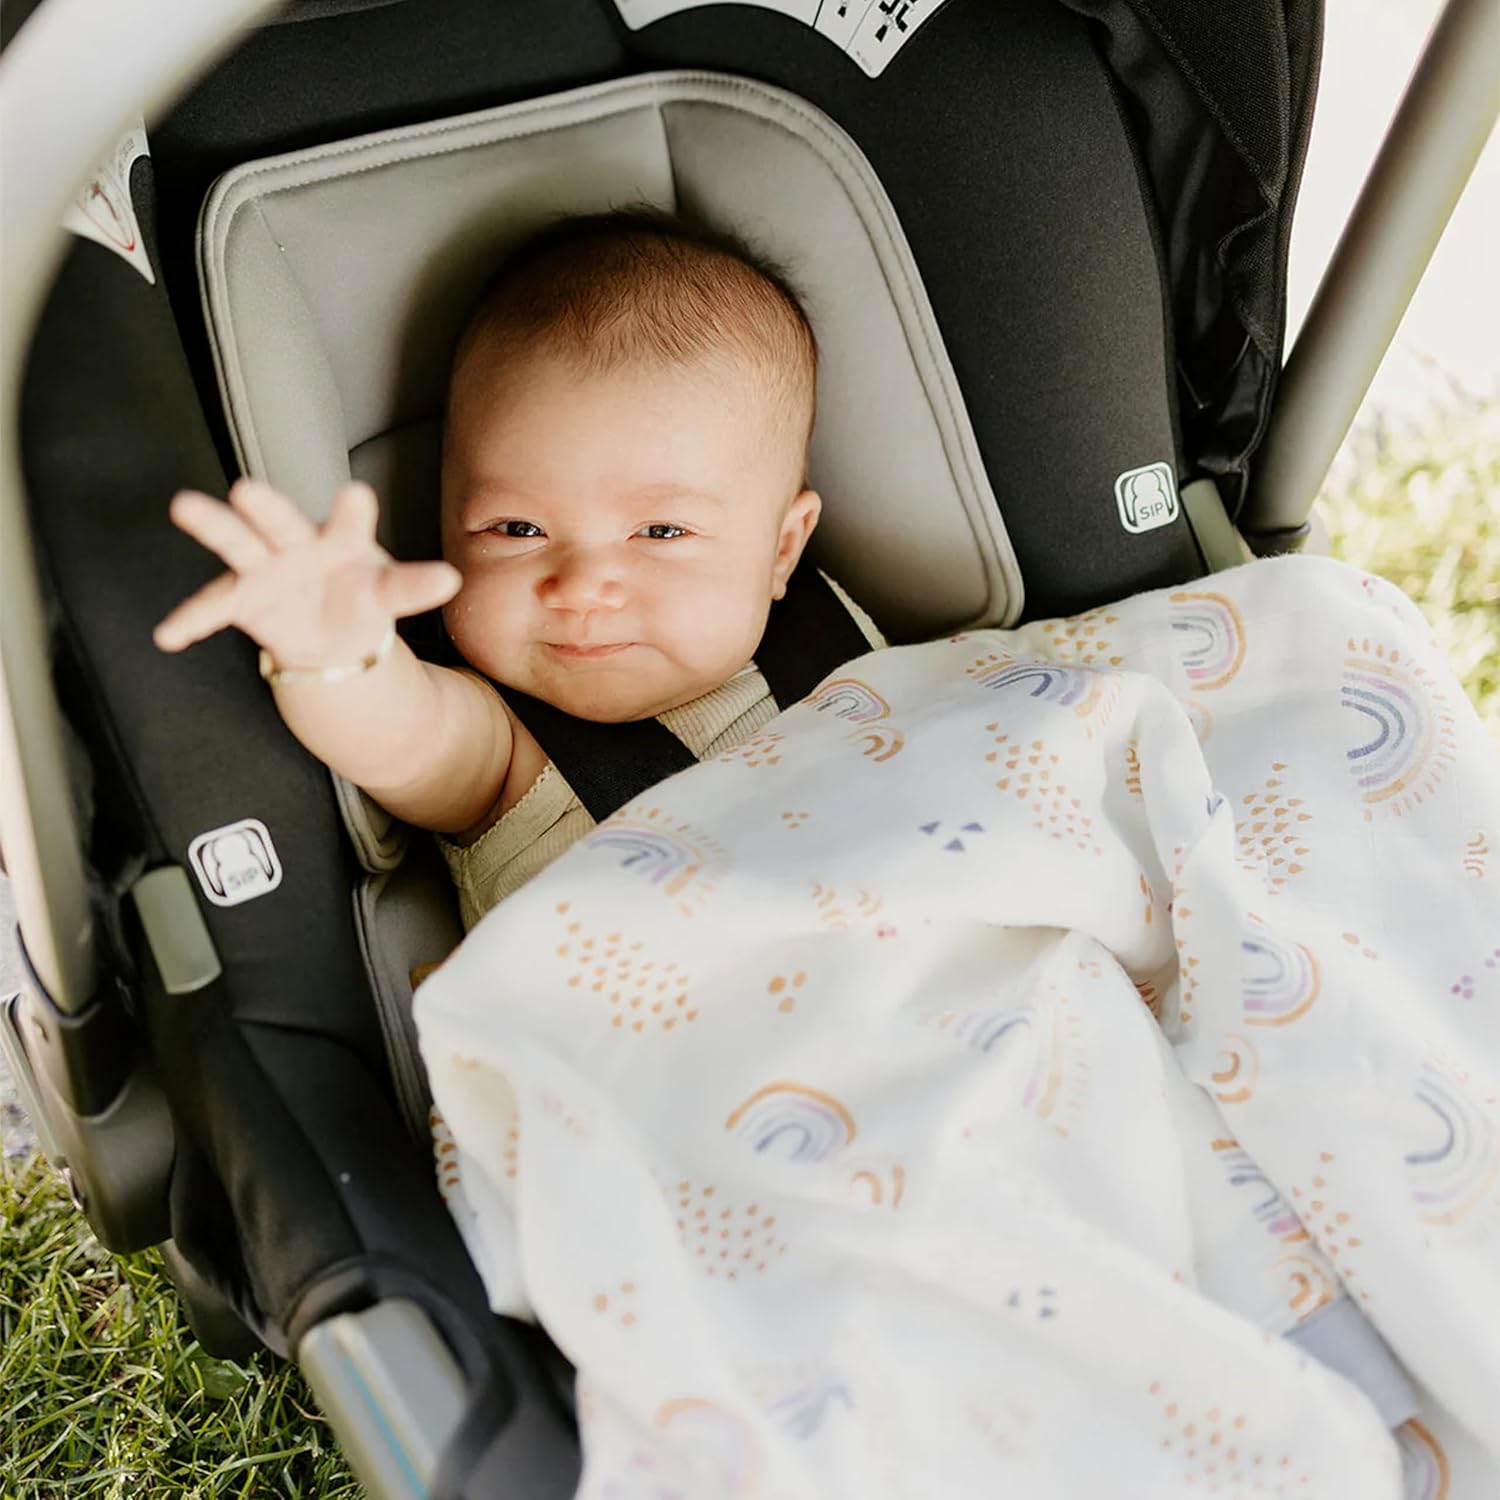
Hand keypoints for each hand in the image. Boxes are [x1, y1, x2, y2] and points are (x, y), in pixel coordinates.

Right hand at [154, 479, 460, 671]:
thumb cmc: (360, 595)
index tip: (358, 496)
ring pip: (239, 545)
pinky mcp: (243, 599)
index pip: (350, 523)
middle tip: (248, 488)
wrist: (331, 629)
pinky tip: (168, 636)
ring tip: (185, 505)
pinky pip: (214, 608)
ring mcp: (265, 569)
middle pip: (281, 522)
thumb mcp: (388, 593)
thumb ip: (412, 585)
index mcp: (340, 539)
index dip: (352, 512)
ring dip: (214, 526)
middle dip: (266, 505)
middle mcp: (297, 544)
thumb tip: (451, 579)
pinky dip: (190, 620)